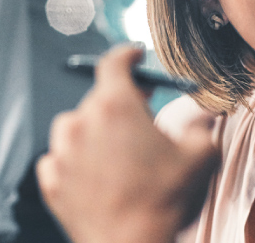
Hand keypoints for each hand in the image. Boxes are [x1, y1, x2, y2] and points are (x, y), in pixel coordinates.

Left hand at [37, 45, 219, 242]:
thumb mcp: (201, 156)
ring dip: (93, 131)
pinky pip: (59, 158)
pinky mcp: (51, 180)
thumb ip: (201, 125)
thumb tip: (204, 113)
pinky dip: (74, 160)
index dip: (127, 54)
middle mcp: (81, 121)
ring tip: (117, 152)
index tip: (134, 54)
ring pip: (74, 127)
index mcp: (115, 105)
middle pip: (98, 97)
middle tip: (140, 114)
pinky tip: (95, 175)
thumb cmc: (166, 200)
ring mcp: (61, 151)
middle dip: (120, 102)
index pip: (114, 62)